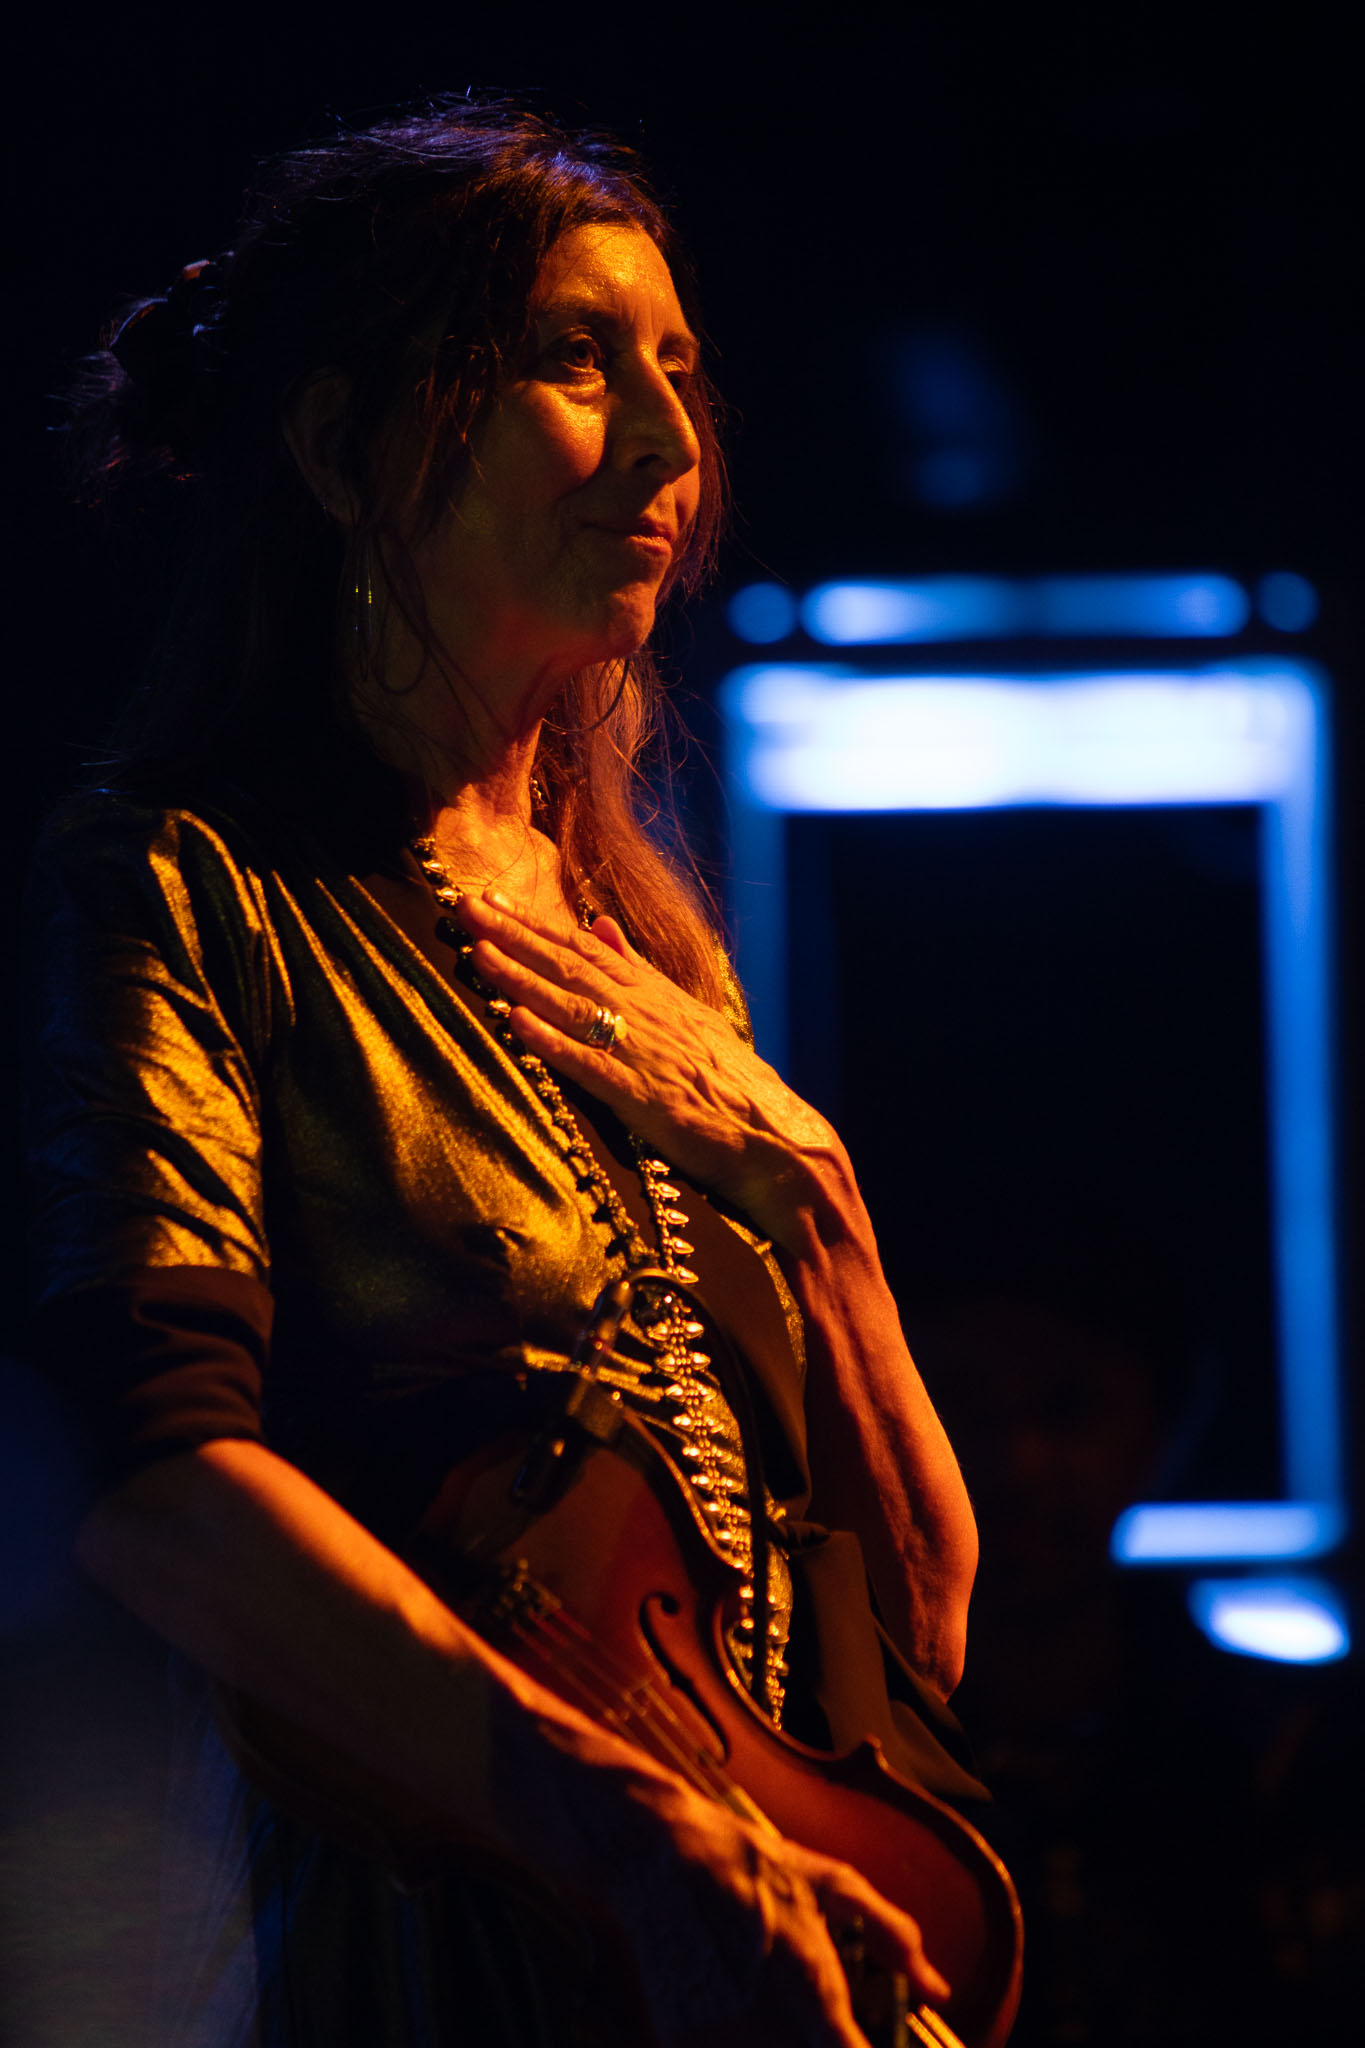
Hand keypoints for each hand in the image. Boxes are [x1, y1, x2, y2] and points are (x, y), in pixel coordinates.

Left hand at [456, 890, 843, 1247]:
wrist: (778, 1139)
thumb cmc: (729, 1084)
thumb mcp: (687, 1015)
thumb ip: (639, 971)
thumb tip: (599, 924)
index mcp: (655, 994)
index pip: (584, 947)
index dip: (534, 922)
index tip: (490, 898)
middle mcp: (646, 1014)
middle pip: (570, 966)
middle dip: (514, 935)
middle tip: (465, 905)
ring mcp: (643, 1053)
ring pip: (571, 1006)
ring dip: (520, 978)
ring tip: (477, 953)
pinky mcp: (642, 1098)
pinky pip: (589, 1064)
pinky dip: (550, 1041)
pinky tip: (515, 1022)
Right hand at [585, 1772, 950, 2046]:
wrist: (656, 1854)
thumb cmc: (751, 1864)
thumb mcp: (830, 1882)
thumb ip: (892, 1935)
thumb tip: (937, 1988)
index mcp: (805, 1971)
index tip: (880, 2047)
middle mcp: (760, 2010)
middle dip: (828, 2044)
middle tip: (834, 2026)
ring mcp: (715, 2030)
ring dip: (786, 2045)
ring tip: (791, 2019)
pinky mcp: (680, 2037)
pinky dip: (750, 2043)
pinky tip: (759, 2021)